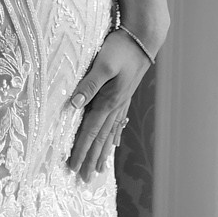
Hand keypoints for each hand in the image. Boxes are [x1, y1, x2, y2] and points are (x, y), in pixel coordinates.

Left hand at [66, 28, 148, 180]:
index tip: (72, 167)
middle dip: (91, 159)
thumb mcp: (103, 63)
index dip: (80, 150)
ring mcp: (122, 101)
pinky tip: (114, 143)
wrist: (144, 37)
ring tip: (99, 169)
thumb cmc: (122, 47)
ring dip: (103, 152)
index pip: (90, 131)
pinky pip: (117, 123)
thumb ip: (89, 84)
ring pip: (110, 133)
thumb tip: (74, 105)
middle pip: (100, 139)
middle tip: (84, 179)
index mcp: (109, 100)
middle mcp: (116, 105)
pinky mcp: (125, 94)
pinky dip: (114, 136)